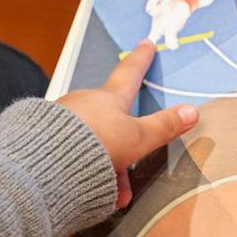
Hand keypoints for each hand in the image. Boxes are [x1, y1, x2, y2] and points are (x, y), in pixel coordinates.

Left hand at [58, 40, 198, 207]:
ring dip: (105, 164)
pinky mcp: (44, 137)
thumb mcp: (137, 139)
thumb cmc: (97, 144)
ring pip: (91, 140)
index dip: (141, 60)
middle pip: (109, 119)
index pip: (130, 74)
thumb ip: (162, 127)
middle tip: (129, 168)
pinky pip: (72, 151)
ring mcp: (62, 119)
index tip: (146, 43)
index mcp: (108, 98)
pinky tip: (86, 189)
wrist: (46, 162)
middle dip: (122, 144)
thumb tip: (191, 111)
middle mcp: (83, 103)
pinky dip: (84, 168)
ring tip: (110, 192)